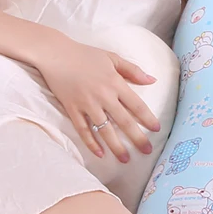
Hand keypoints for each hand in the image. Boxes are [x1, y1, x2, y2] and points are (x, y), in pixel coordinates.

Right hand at [34, 38, 160, 162]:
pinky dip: (91, 143)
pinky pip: (83, 130)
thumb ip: (133, 70)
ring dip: (116, 146)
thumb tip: (152, 80)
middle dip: (138, 138)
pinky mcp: (72, 109)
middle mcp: (103, 96)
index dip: (148, 119)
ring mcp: (87, 104)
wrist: (55, 54)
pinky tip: (100, 154)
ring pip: (105, 130)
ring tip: (125, 159)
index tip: (156, 130)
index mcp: (115, 82)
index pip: (137, 105)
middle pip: (124, 122)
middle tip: (147, 151)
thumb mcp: (112, 57)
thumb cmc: (85, 55)